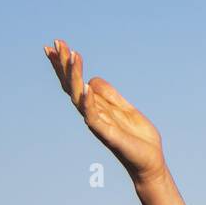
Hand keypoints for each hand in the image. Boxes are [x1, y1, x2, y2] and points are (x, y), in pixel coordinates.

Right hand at [44, 38, 165, 184]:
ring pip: (79, 97)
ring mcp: (97, 123)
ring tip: (72, 56)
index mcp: (96, 106)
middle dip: (64, 65)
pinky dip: (89, 102)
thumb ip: (109, 95)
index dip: (65, 65)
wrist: (150, 161)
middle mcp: (92, 113)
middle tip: (57, 43)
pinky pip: (93, 116)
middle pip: (71, 85)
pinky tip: (86, 87)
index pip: (76, 82)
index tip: (56, 45)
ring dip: (75, 76)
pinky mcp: (107, 133)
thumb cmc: (137, 138)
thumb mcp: (125, 108)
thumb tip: (92, 79)